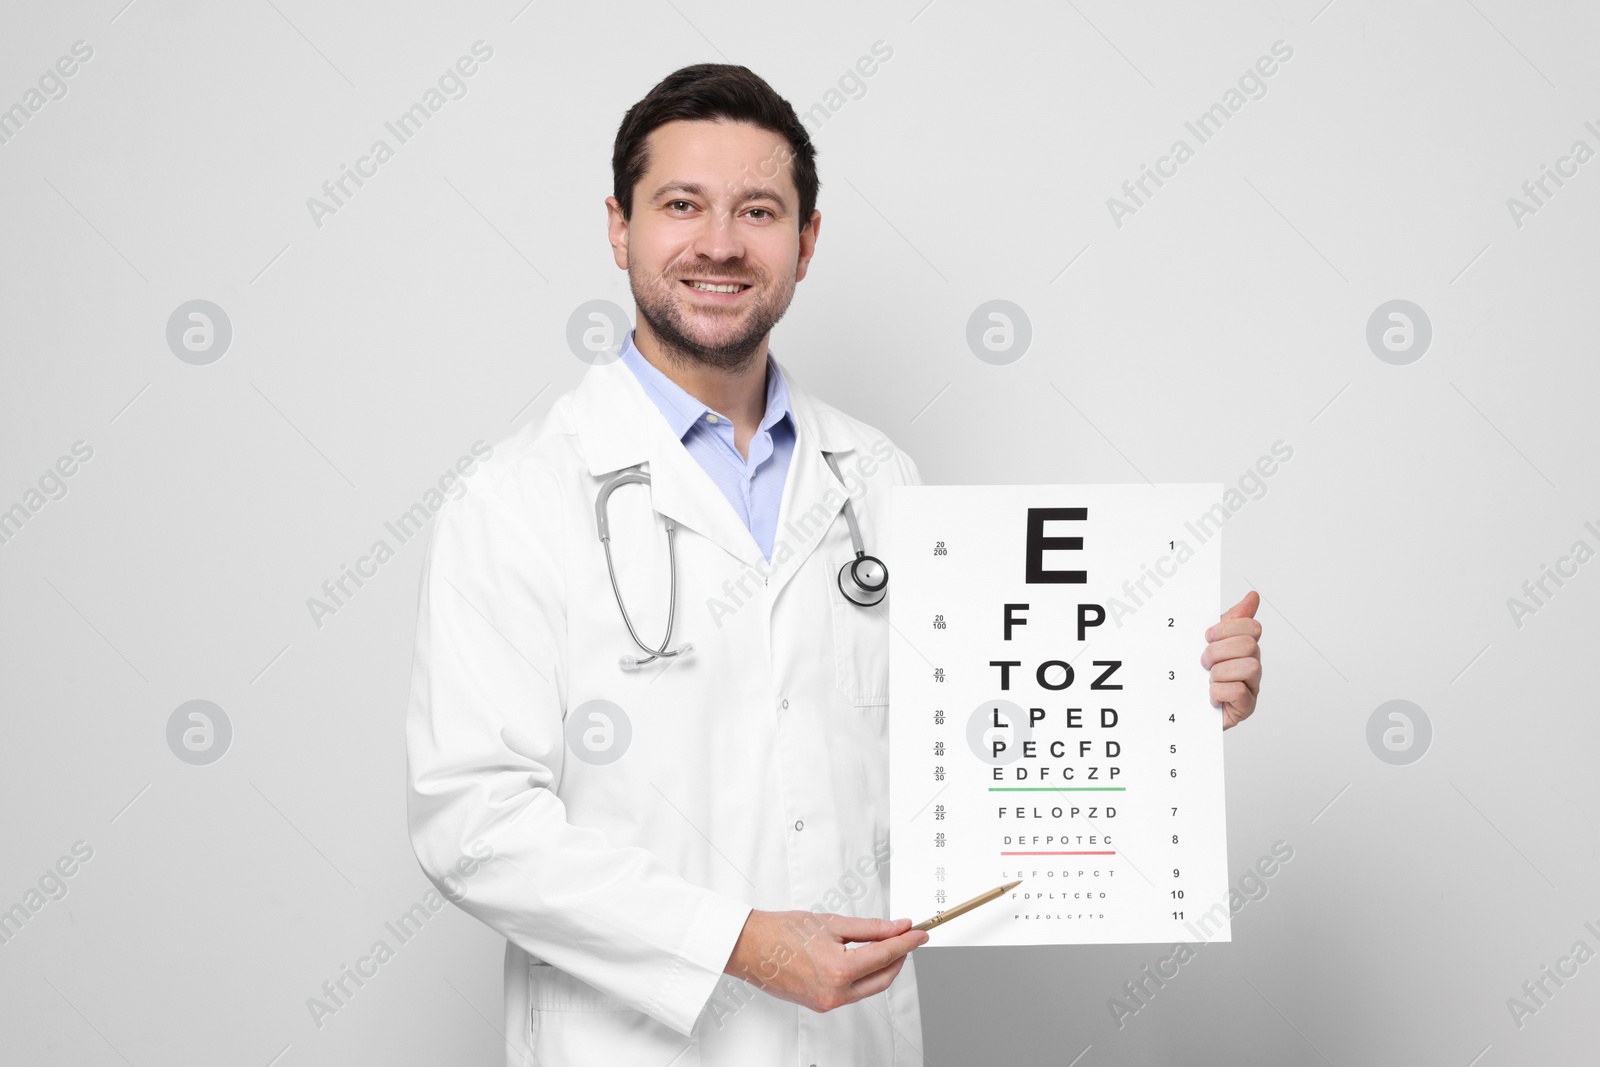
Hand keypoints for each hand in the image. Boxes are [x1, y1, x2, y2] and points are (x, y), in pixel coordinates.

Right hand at [723, 909, 926, 1011]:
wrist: (749, 946)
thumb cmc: (781, 931)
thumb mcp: (831, 923)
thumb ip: (870, 928)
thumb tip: (897, 928)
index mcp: (839, 971)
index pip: (886, 956)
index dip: (907, 943)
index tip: (920, 933)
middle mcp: (836, 993)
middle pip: (883, 978)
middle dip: (899, 957)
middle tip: (906, 937)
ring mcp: (828, 1003)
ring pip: (869, 987)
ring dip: (882, 967)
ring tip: (886, 944)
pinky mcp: (820, 1005)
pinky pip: (852, 992)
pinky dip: (863, 976)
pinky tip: (864, 958)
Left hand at [1201, 591, 1261, 729]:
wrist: (1184, 706)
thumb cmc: (1198, 673)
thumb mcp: (1209, 641)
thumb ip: (1231, 619)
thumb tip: (1252, 597)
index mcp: (1245, 646)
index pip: (1251, 627)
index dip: (1226, 629)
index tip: (1208, 637)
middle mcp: (1253, 665)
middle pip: (1249, 645)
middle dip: (1219, 651)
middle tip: (1204, 662)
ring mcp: (1252, 687)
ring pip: (1249, 667)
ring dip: (1220, 673)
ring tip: (1209, 680)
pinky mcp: (1246, 708)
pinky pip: (1239, 692)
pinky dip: (1219, 692)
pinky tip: (1211, 695)